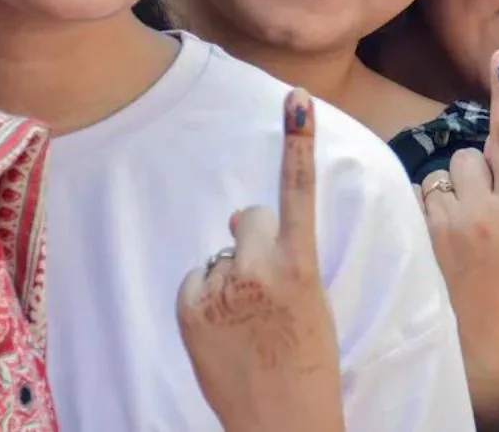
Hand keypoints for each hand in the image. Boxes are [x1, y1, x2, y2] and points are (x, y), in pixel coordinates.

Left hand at [176, 89, 343, 431]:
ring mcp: (221, 288)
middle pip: (251, 219)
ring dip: (230, 278)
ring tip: (248, 324)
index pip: (299, 192)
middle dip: (255, 241)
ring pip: (222, 254)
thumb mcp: (307, 299)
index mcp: (301, 266)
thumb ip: (280, 252)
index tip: (297, 99)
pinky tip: (224, 332)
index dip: (299, 143)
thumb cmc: (304, 359)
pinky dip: (206, 299)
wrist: (282, 419)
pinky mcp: (190, 307)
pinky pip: (197, 279)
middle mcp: (259, 269)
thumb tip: (239, 215)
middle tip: (269, 292)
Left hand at [417, 50, 498, 428]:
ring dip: (442, 197)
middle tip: (473, 215)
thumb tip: (488, 155)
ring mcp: (446, 226)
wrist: (483, 339)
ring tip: (452, 237)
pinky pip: (413, 202)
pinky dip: (420, 214)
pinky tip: (431, 244)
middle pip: (464, 158)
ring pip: (437, 179)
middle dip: (466, 176)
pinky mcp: (417, 238)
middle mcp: (481, 212)